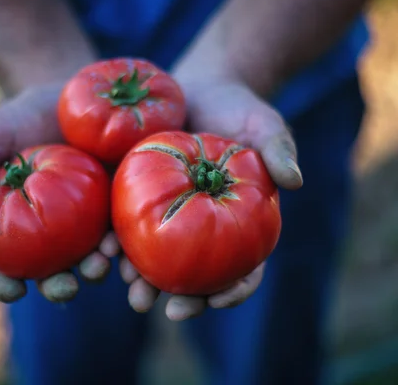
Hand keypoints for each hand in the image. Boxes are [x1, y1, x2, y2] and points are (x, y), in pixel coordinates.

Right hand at [0, 84, 113, 302]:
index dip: (5, 283)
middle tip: (66, 286)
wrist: (74, 93)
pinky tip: (128, 244)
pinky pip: (124, 233)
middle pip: (52, 271)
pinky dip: (127, 245)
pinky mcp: (120, 206)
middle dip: (59, 286)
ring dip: (96, 269)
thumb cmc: (26, 116)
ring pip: (92, 259)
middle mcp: (53, 233)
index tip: (15, 290)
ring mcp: (89, 223)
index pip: (4, 264)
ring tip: (101, 263)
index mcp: (17, 224)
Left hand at [120, 75, 302, 320]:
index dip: (233, 290)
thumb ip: (278, 151)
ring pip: (157, 260)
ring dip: (142, 279)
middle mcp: (204, 228)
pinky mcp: (139, 198)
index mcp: (240, 224)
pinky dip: (116, 243)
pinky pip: (126, 226)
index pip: (244, 269)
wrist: (199, 88)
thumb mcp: (264, 126)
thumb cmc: (238, 109)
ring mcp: (171, 216)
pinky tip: (103, 251)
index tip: (216, 301)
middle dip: (181, 298)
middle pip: (196, 276)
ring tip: (129, 288)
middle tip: (163, 308)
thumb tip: (294, 181)